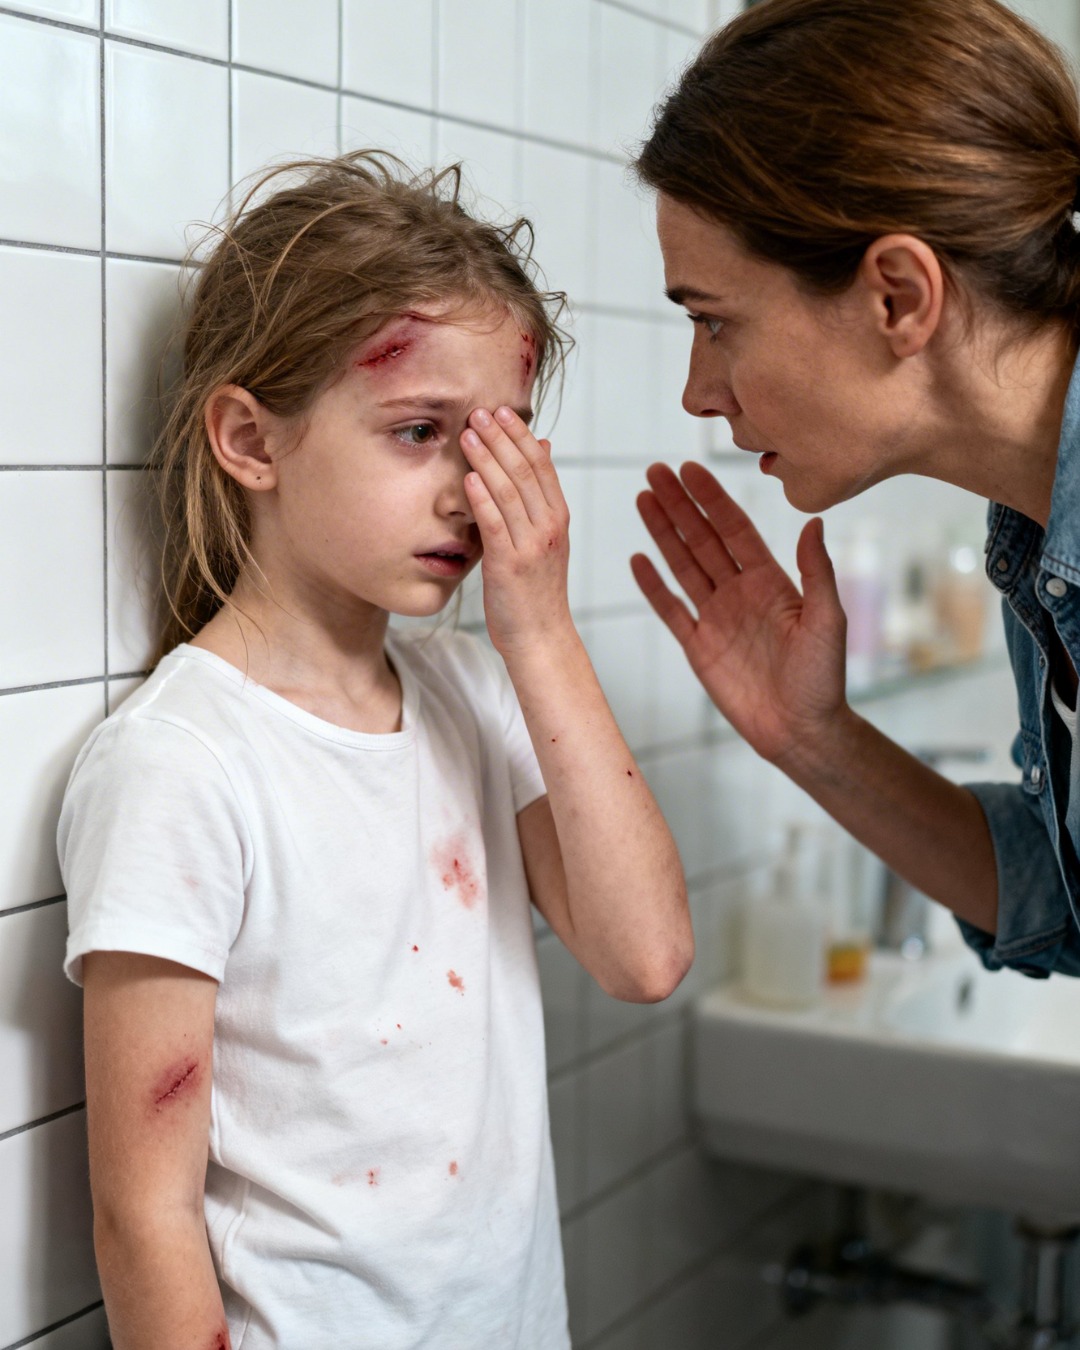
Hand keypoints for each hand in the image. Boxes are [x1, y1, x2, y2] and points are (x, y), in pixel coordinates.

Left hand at [460, 406, 571, 655]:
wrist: (541, 637)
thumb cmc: (536, 590)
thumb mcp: (545, 540)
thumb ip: (540, 498)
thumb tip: (543, 448)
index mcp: (558, 517)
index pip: (541, 464)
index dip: (521, 434)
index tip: (501, 410)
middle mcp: (549, 526)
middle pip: (525, 470)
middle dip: (501, 437)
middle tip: (479, 411)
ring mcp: (531, 545)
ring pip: (509, 491)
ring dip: (487, 458)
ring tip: (467, 433)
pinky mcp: (510, 565)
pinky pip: (495, 524)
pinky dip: (482, 498)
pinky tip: (467, 478)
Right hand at [632, 461, 847, 765]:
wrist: (799, 730)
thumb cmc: (822, 678)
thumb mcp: (827, 620)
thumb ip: (816, 571)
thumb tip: (812, 522)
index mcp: (771, 582)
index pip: (735, 530)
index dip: (712, 499)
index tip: (690, 470)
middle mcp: (740, 593)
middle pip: (702, 539)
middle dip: (679, 505)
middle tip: (655, 471)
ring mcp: (716, 618)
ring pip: (683, 566)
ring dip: (662, 533)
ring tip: (642, 499)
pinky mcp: (698, 647)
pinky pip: (671, 610)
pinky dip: (653, 586)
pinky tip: (638, 559)